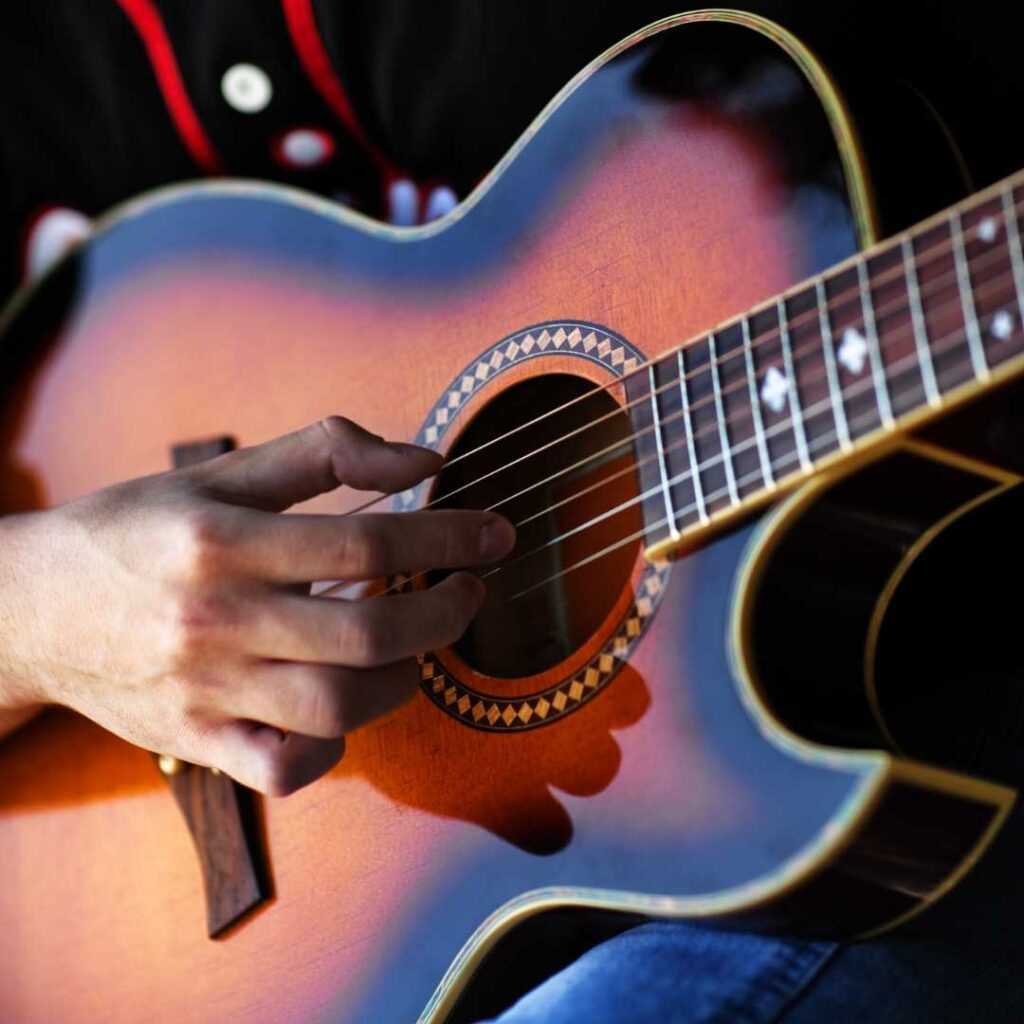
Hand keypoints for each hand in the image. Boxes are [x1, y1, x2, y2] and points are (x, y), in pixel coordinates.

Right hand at [0, 417, 513, 793]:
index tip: (495, 534)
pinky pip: (289, 768)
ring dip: (405, 676)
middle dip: (446, 613)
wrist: (30, 610)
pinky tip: (348, 703)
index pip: (368, 543)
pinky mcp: (199, 741)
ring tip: (417, 642)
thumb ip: (325, 452)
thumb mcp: (220, 473)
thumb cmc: (135, 530)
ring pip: (342, 708)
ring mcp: (208, 692)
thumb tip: (426, 462)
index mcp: (221, 541)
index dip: (449, 539)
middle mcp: (216, 621)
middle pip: (370, 633)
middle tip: (469, 591)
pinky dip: (338, 745)